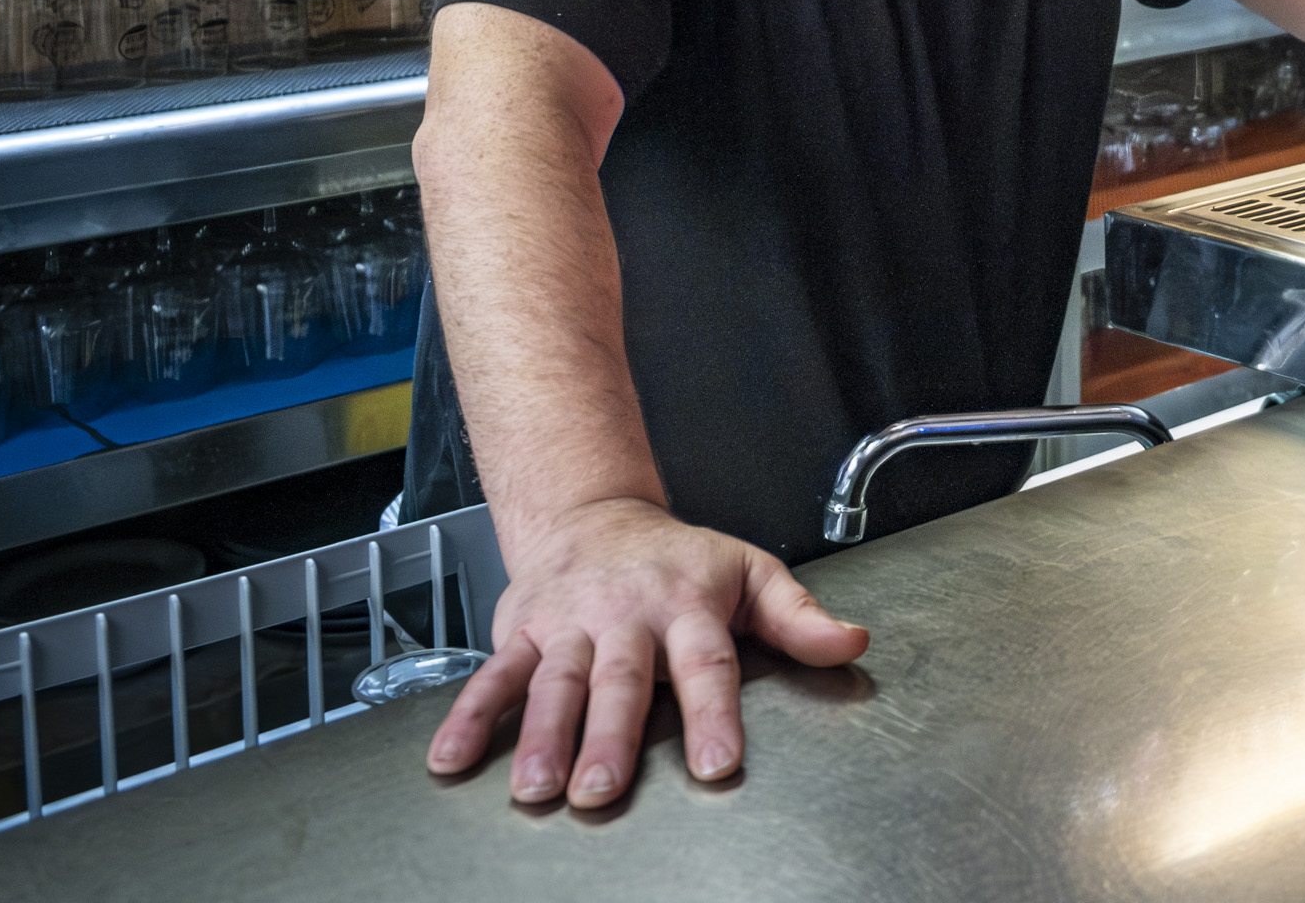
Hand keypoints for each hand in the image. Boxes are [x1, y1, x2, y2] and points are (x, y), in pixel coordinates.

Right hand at [428, 496, 866, 807]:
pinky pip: (493, 676)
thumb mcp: (749, 572)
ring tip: (535, 789)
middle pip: (620, 681)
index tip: (719, 765)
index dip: (713, 715)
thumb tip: (853, 642)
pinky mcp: (521, 630)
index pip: (705, 663)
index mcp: (686, 605)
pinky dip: (470, 717)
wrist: (591, 513)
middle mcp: (625, 616)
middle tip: (602, 791)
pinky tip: (451, 761)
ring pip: (554, 683)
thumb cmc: (679, 558)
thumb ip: (799, 616)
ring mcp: (569, 624)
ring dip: (541, 737)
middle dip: (609, 738)